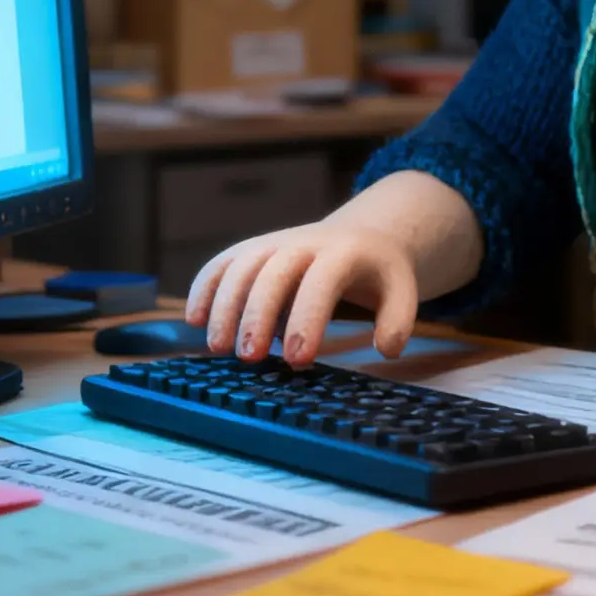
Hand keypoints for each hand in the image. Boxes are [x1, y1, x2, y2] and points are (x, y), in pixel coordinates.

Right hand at [184, 221, 418, 366]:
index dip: (307, 319)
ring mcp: (274, 242)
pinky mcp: (251, 249)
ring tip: (218, 349)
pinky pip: (221, 262)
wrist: (360, 235)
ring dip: (224, 305)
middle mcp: (304, 242)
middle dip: (257, 314)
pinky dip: (203, 287)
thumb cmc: (378, 274)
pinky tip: (194, 320)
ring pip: (241, 266)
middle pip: (273, 272)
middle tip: (248, 358)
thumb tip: (387, 348)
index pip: (321, 282)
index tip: (297, 360)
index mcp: (344, 252)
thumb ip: (398, 320)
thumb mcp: (402, 290)